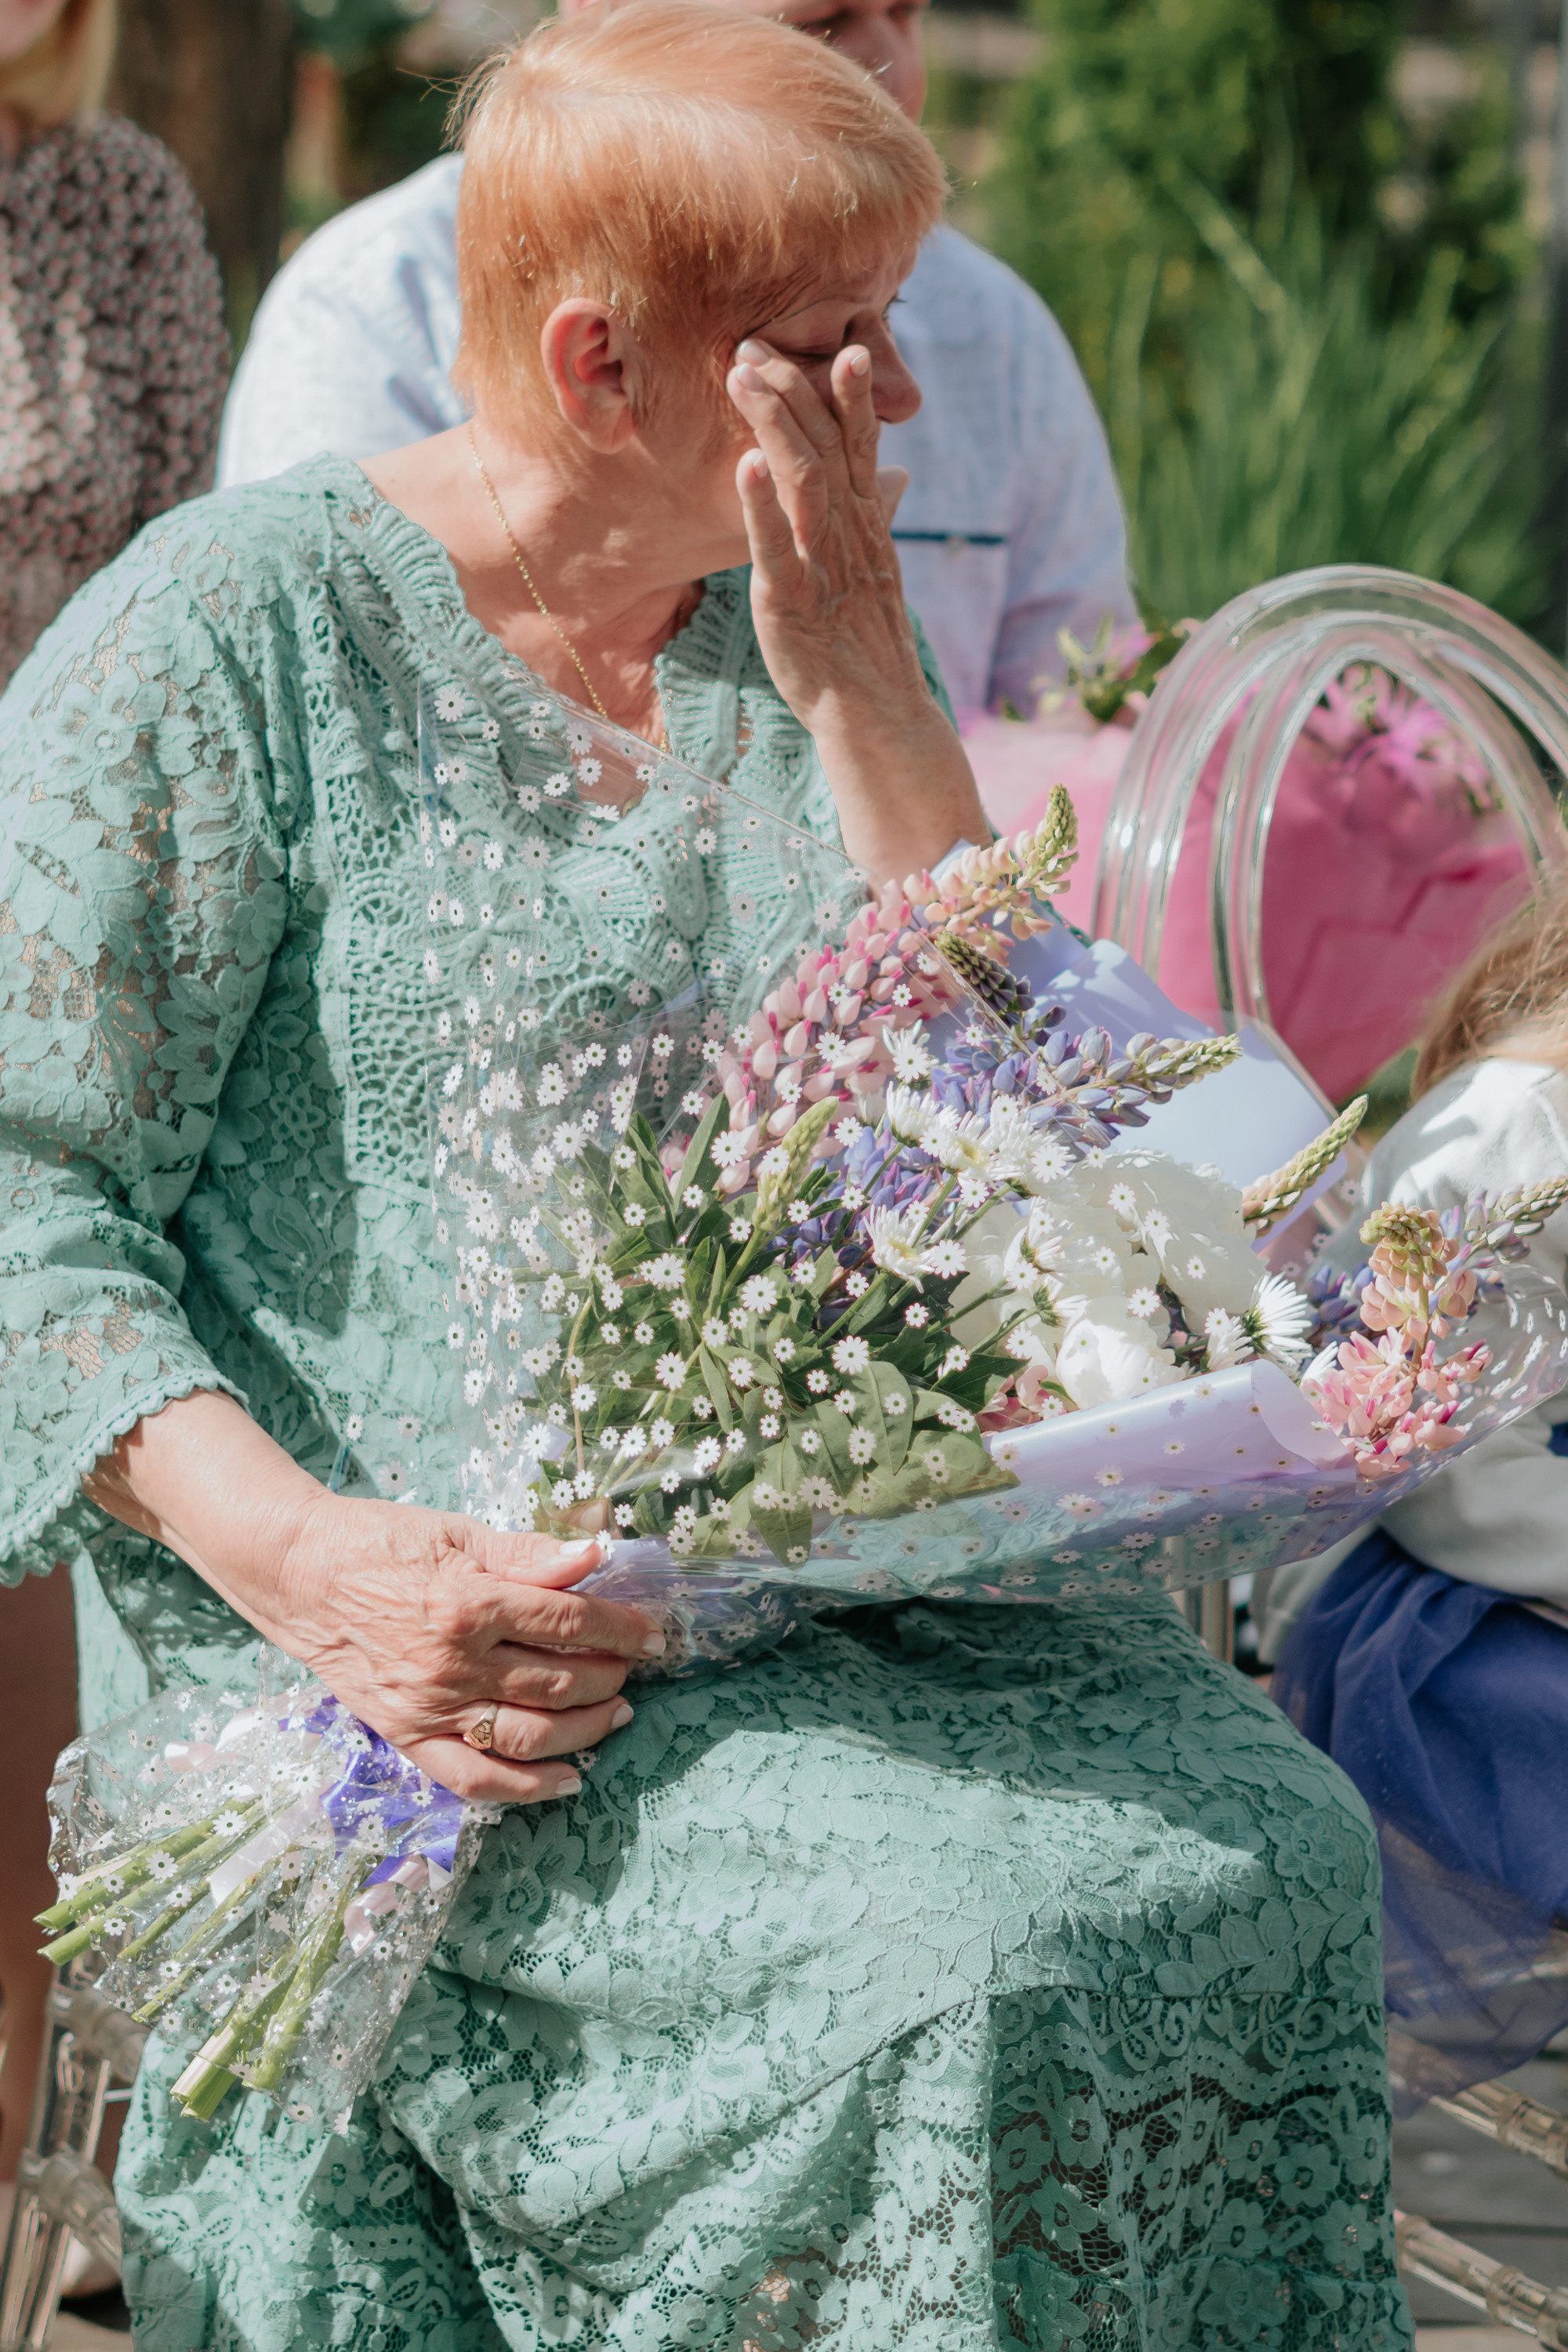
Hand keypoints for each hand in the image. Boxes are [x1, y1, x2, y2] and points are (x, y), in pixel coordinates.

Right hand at [272, 1493, 662, 1801]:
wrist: (300, 1573)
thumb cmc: (382, 1542)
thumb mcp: (459, 1533)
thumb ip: (528, 1553)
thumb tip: (594, 1556)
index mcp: (468, 1602)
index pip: (568, 1621)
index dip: (621, 1627)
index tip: (653, 1632)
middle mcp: (451, 1664)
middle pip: (558, 1682)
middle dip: (611, 1676)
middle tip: (633, 1667)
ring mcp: (429, 1707)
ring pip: (529, 1736)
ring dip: (585, 1730)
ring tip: (616, 1713)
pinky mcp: (407, 1735)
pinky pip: (474, 1779)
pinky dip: (527, 1789)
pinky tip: (569, 1780)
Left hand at [727, 337, 983, 881]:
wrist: (874, 712)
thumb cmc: (866, 645)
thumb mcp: (876, 571)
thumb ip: (881, 515)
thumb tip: (897, 473)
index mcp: (869, 526)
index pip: (863, 445)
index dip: (851, 394)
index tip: (839, 344)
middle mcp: (851, 536)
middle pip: (828, 446)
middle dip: (794, 390)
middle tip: (756, 343)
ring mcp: (823, 566)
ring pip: (804, 481)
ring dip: (774, 425)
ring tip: (743, 377)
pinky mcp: (791, 601)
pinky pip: (776, 548)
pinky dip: (761, 506)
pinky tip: (743, 465)